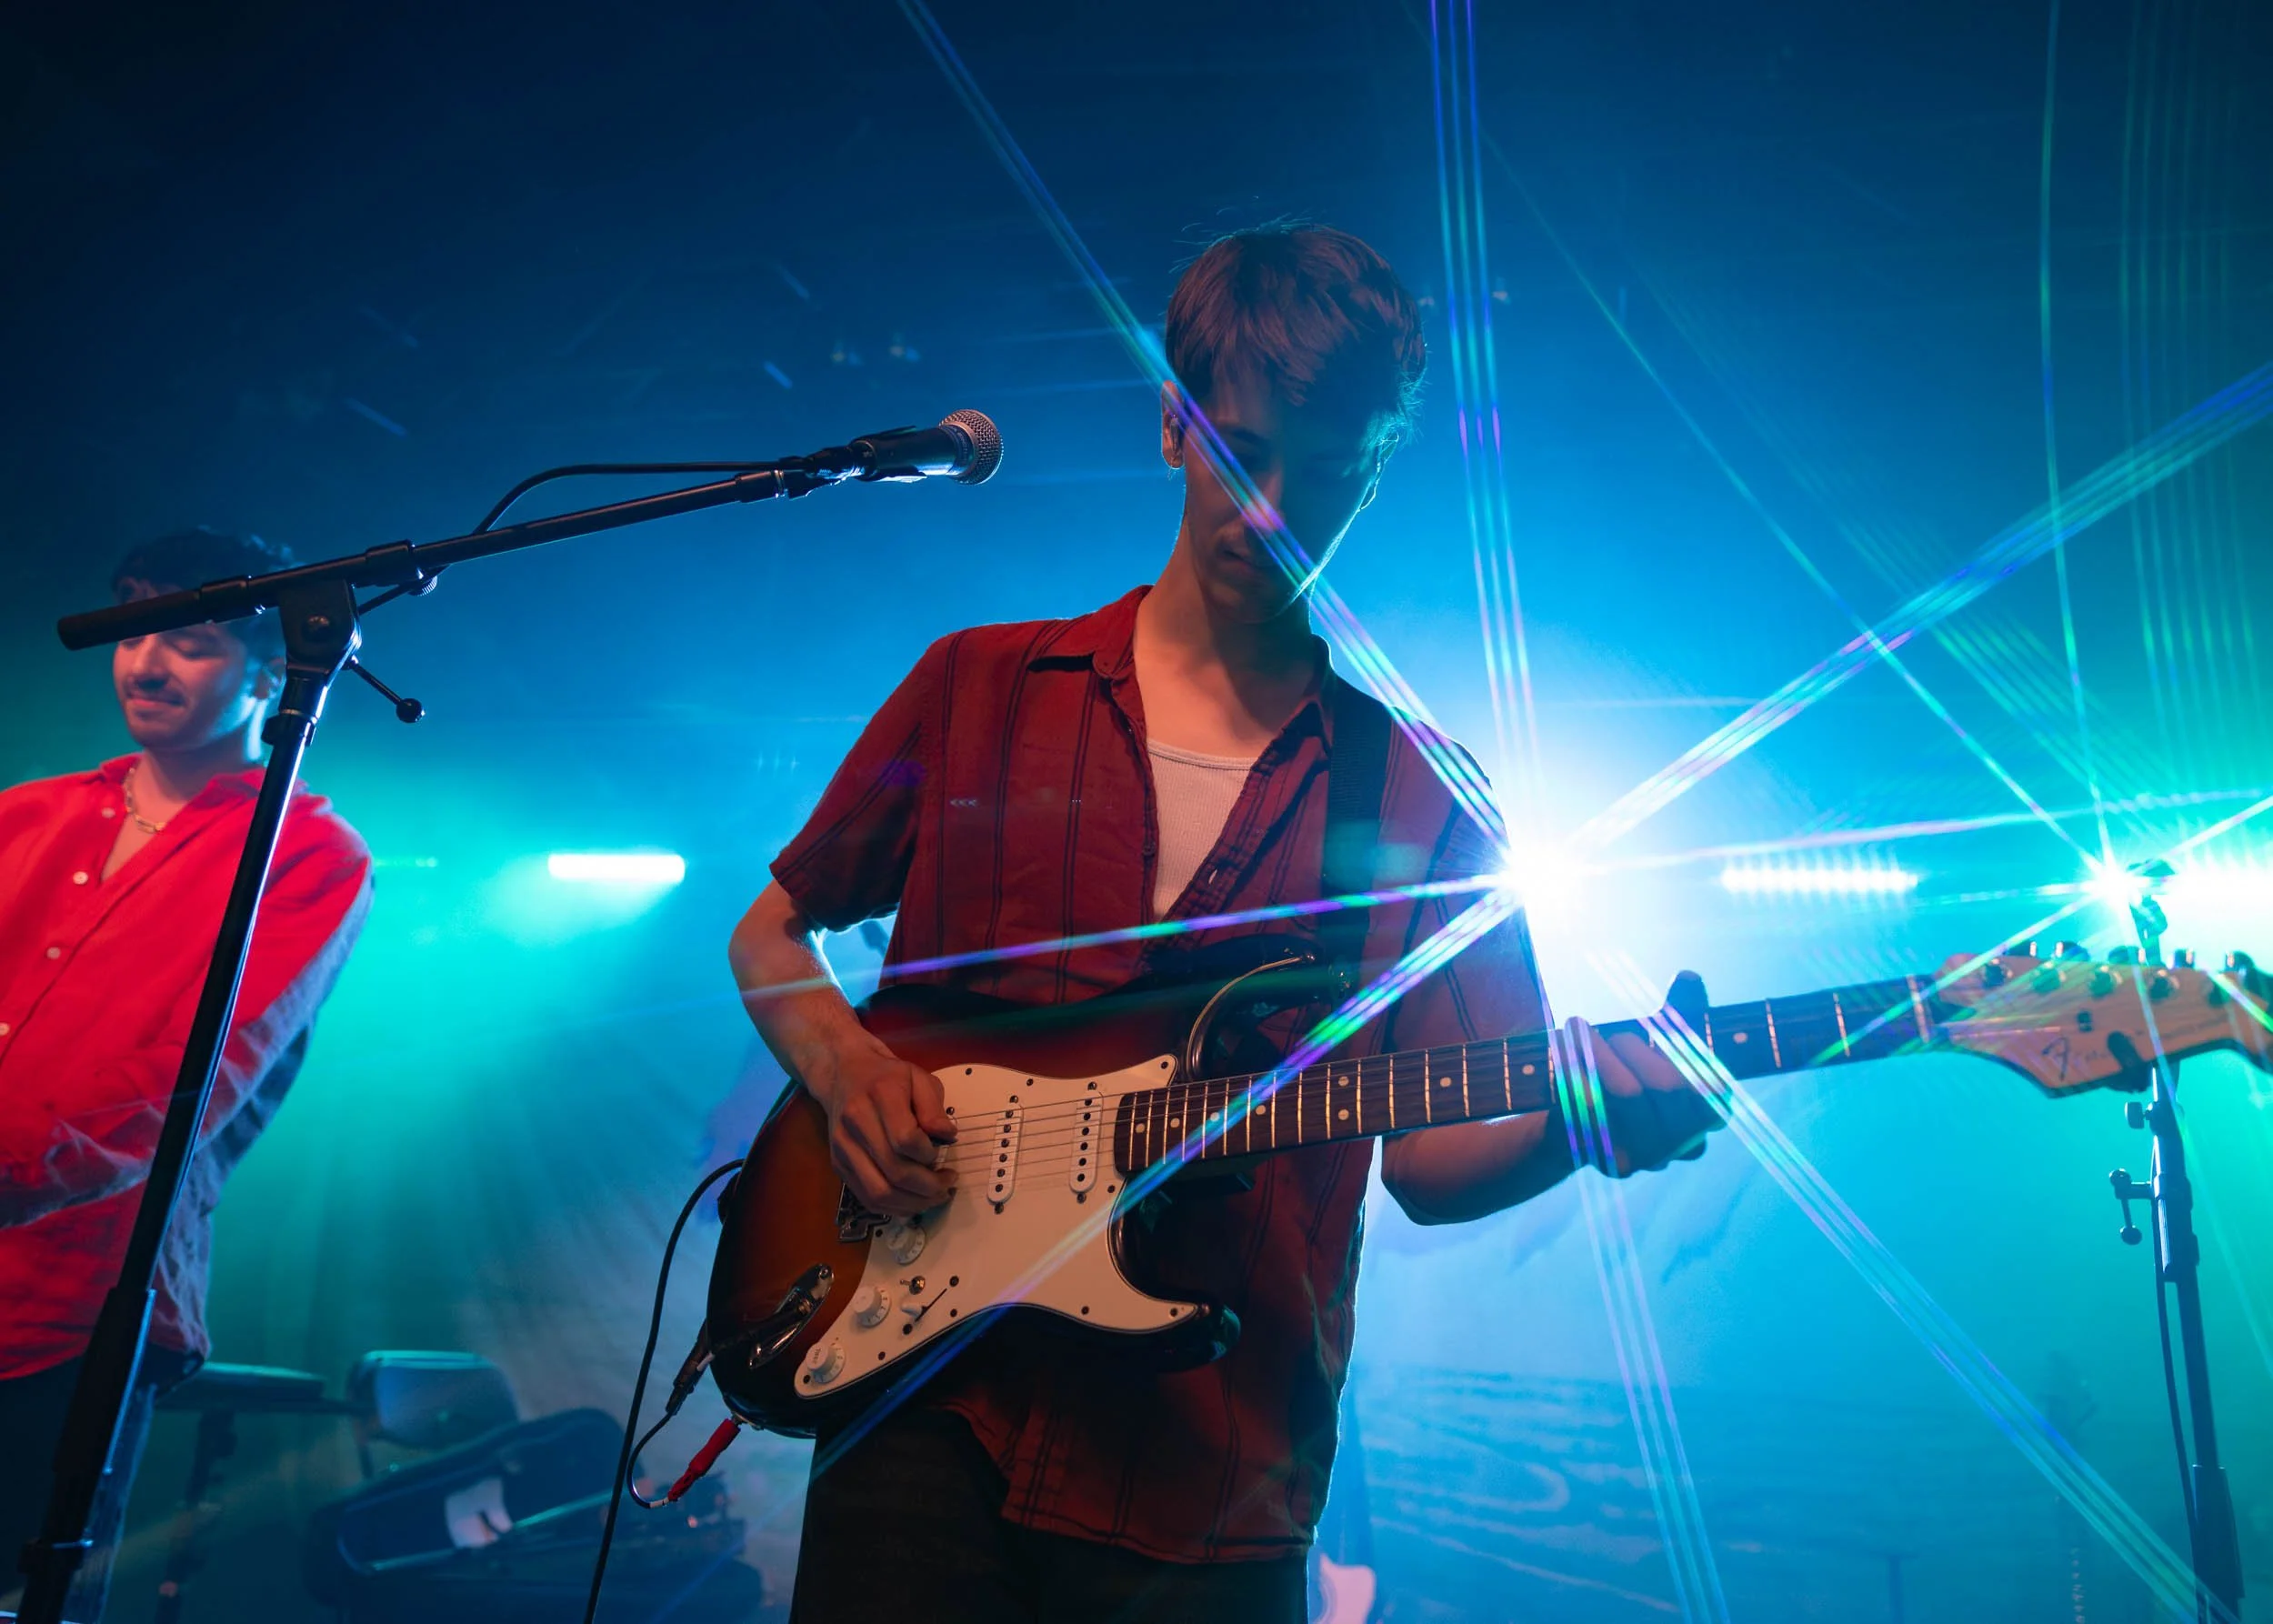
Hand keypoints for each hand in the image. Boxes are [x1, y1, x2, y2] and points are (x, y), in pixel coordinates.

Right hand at [806, 1041, 957, 1216]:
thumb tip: (948, 1137)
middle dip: (928, 1187)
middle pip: (894, 1171)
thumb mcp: (919, 1077)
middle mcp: (856, 1123)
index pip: (905, 1139)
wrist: (844, 1073)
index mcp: (880, 1095)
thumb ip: (934, 1108)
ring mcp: (843, 1147)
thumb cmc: (887, 1076)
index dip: (929, 1154)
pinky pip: (866, 1198)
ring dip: (913, 1203)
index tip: (942, 1152)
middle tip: (948, 1184)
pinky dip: (893, 1207)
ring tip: (934, 1197)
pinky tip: (913, 1201)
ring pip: (879, 1192)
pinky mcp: (838, 1164)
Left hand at [1561, 971, 1722, 1176]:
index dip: (1684, 1049)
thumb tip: (1690, 977)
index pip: (1712, 1081)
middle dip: (1635, 1047)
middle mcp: (1685, 1144)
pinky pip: (1592, 1109)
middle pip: (1669, 1086)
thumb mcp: (1657, 1041)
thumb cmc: (1628, 1073)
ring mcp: (1649, 1157)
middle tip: (1612, 1033)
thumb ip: (1680, 1014)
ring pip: (1629, 1094)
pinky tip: (1561, 1051)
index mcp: (1710, 1114)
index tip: (1659, 1027)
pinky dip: (1575, 1071)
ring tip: (1577, 1029)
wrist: (1575, 1119)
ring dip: (1600, 1051)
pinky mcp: (1609, 1160)